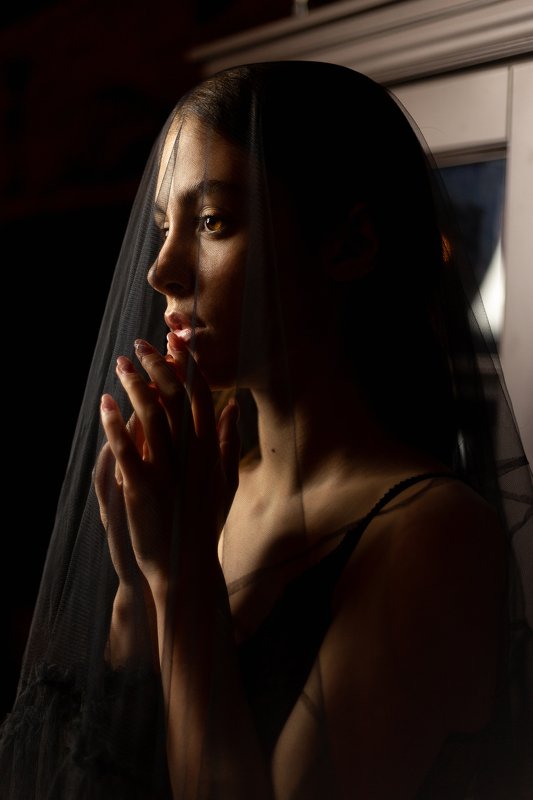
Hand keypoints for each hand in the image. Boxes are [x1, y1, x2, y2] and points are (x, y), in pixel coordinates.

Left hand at [96, 333, 239, 589]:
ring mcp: (169, 473)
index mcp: (210, 452)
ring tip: (121, 365)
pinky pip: (128, 450)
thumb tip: (234, 407)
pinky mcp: (144, 490)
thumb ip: (228, 442)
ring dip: (135, 386)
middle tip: (140, 346)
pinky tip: (105, 404)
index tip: (175, 345)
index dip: (187, 368)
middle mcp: (192, 457)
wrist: (188, 568)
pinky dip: (115, 424)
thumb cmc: (205, 524)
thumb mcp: (225, 481)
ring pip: (152, 418)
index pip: (201, 398)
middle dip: (158, 367)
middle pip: (176, 400)